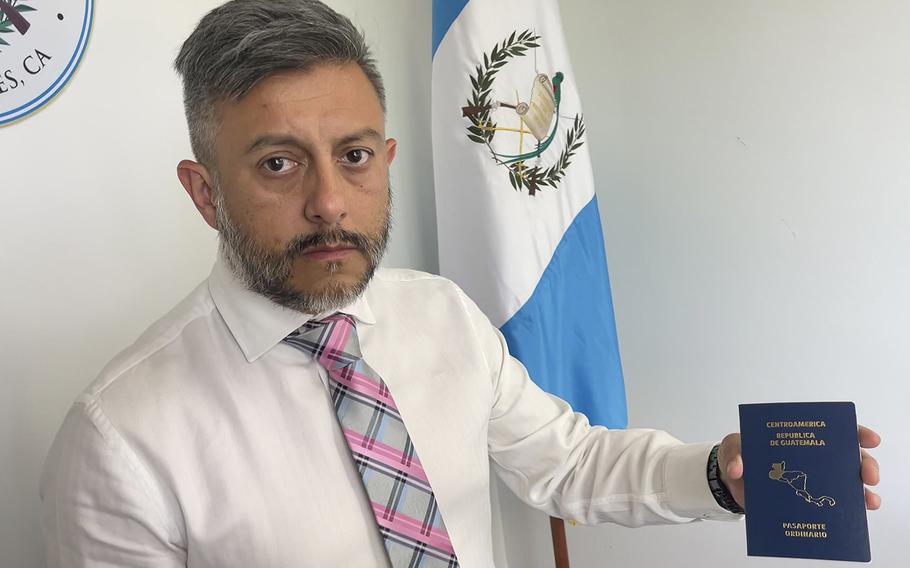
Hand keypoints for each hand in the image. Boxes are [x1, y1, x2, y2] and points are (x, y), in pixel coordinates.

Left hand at [717, 425, 880, 511]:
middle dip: (866, 465)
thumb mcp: (733, 446)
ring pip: (849, 486)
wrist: (731, 480)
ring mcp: (814, 481)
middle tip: (868, 475)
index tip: (870, 439)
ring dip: (864, 494)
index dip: (857, 433)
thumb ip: (734, 452)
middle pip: (851, 459)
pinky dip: (843, 514)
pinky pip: (831, 508)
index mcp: (801, 438)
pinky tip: (848, 519)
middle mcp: (815, 459)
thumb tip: (737, 469)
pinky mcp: (807, 502)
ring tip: (869, 501)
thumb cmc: (739, 455)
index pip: (836, 431)